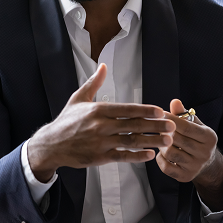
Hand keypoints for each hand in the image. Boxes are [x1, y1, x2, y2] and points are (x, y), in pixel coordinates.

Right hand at [27, 64, 175, 182]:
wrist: (51, 144)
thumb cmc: (66, 121)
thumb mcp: (78, 98)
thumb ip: (94, 82)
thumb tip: (103, 66)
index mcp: (97, 110)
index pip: (126, 109)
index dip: (144, 110)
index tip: (159, 111)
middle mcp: (100, 126)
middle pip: (133, 125)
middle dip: (154, 126)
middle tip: (171, 126)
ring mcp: (101, 143)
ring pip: (131, 141)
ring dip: (151, 141)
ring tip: (167, 141)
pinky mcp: (99, 157)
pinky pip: (122, 157)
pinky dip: (137, 156)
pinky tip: (149, 155)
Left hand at [156, 99, 222, 210]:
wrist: (208, 164)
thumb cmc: (197, 139)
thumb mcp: (196, 125)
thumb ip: (184, 114)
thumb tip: (175, 102)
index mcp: (209, 137)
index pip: (186, 127)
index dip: (170, 119)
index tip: (159, 113)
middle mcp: (204, 153)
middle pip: (177, 139)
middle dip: (164, 131)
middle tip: (156, 126)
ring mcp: (195, 166)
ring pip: (170, 153)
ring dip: (161, 145)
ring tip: (160, 139)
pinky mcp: (186, 177)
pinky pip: (166, 167)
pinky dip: (160, 158)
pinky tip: (162, 153)